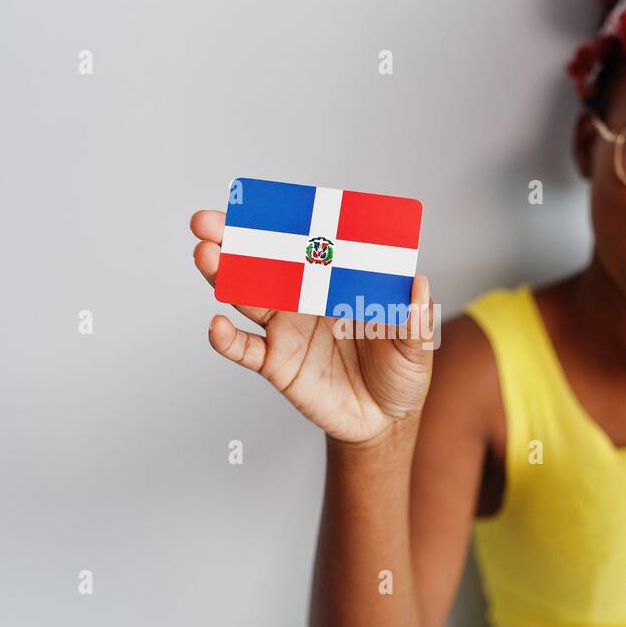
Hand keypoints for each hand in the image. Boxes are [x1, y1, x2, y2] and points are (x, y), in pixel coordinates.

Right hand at [190, 209, 434, 445]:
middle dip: (234, 240)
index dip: (281, 222)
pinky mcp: (276, 363)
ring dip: (225, 276)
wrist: (385, 422)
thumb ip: (415, 319)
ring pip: (248, 296)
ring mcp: (286, 329)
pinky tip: (217, 326)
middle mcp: (306, 298)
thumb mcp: (417, 347)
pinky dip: (227, 339)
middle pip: (264, 262)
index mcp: (338, 281)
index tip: (258, 203)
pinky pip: (245, 350)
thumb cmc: (401, 374)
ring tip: (206, 256)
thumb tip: (419, 283)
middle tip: (207, 222)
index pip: (307, 243)